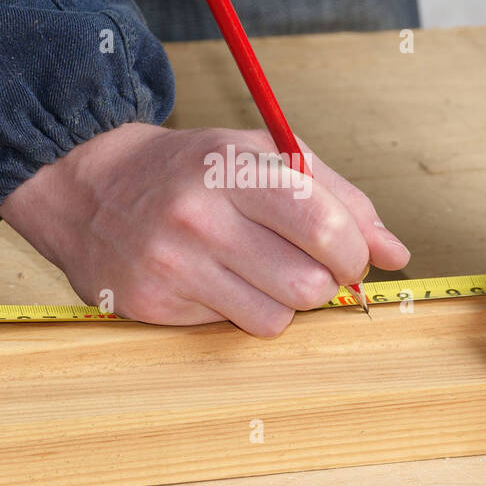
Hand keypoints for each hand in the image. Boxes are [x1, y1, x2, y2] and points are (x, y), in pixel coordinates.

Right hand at [0, 123, 410, 335]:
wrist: (91, 187)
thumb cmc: (194, 170)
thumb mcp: (265, 156)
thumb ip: (339, 197)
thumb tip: (394, 253)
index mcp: (233, 167)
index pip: (323, 225)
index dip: (354, 252)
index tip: (351, 255)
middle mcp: (200, 216)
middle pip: (309, 284)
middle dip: (324, 282)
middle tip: (308, 266)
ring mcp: (172, 264)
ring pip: (277, 319)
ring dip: (285, 303)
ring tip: (260, 272)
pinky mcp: (152, 304)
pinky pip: (235, 330)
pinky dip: (243, 312)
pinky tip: (220, 283)